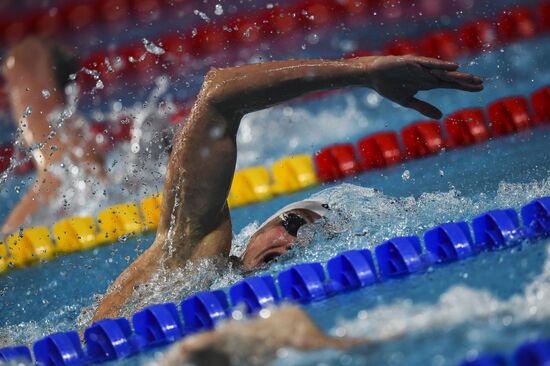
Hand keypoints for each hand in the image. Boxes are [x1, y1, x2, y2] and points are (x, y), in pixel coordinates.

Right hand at [363, 55, 483, 118]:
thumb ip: (423, 108)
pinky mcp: (413, 63)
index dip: (464, 86)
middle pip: (450, 78)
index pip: (450, 84)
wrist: (373, 76)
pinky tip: (453, 67)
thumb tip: (441, 117)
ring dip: (457, 74)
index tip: (480, 88)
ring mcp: (421, 68)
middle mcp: (427, 74)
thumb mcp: (407, 101)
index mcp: (427, 83)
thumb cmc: (389, 86)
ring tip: (472, 78)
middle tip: (482, 83)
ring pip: (443, 72)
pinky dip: (441, 66)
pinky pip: (429, 64)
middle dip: (465, 81)